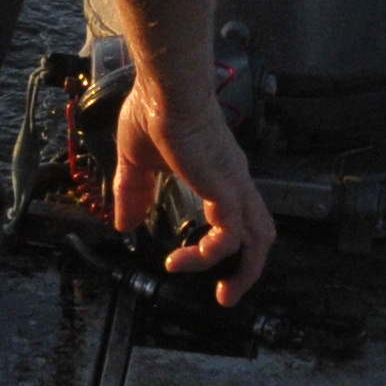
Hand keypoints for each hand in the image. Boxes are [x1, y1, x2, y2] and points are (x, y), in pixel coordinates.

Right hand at [112, 58, 274, 306]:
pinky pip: (229, 237)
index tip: (185, 259)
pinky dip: (209, 256)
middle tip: (225, 294)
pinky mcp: (226, 192)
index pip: (239, 214)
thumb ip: (133, 192)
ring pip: (258, 239)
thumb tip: (124, 224)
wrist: (165, 90)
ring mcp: (234, 187)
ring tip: (222, 294)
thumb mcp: (135, 161)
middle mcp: (235, 182)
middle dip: (249, 268)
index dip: (224, 241)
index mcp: (220, 173)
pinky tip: (180, 260)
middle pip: (261, 232)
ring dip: (244, 271)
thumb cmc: (153, 112)